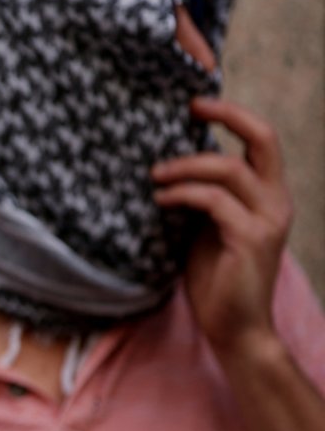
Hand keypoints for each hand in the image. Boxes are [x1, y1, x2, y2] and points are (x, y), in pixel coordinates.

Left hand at [151, 97, 292, 354]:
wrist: (234, 327)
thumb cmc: (214, 276)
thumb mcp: (205, 225)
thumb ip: (200, 195)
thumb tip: (162, 163)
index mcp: (268, 194)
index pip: (261, 139)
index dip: (232, 114)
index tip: (194, 104)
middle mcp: (276, 201)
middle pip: (263, 138)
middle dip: (226, 115)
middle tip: (187, 110)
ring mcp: (267, 219)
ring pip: (228, 168)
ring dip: (184, 166)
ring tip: (154, 176)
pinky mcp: (250, 239)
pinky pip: (213, 200)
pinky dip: (182, 194)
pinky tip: (159, 200)